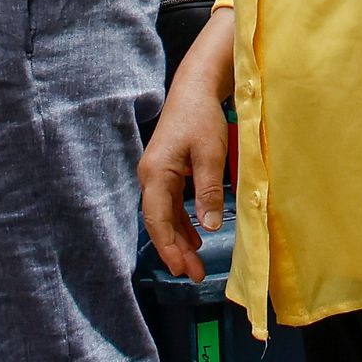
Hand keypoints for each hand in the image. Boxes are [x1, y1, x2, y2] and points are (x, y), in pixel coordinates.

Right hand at [140, 9, 237, 277]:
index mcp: (156, 174)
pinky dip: (182, 222)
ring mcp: (157, 174)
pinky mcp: (168, 170)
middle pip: (159, 222)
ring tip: (195, 262)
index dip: (168, 248)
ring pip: (165, 215)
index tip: (180, 270)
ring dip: (179, 238)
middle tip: (193, 274)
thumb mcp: (210, 154)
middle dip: (174, 250)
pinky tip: (195, 235)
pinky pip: (171, 204)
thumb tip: (209, 227)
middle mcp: (151, 177)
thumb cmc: (202, 117)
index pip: (157, 220)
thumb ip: (208, 191)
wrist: (196, 87)